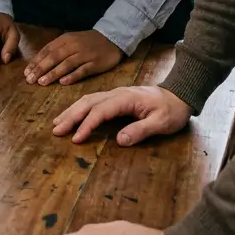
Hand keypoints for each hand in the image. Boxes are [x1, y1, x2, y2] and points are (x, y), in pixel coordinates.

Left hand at [24, 30, 121, 86]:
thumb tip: (38, 62)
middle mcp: (73, 46)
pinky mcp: (95, 63)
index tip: (26, 72)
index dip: (36, 62)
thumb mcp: (70, 41)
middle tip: (30, 80)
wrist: (112, 38)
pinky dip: (72, 76)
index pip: (47, 50)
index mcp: (65, 39)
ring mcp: (85, 55)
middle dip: (40, 69)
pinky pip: (82, 70)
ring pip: (66, 64)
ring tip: (42, 82)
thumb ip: (56, 50)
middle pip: (54, 57)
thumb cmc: (87, 42)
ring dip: (53, 73)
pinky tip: (63, 82)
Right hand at [52, 84, 190, 144]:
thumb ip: (140, 130)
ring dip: (71, 111)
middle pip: (88, 102)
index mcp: (125, 99)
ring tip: (57, 122)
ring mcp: (114, 94)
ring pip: (87, 99)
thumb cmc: (171, 110)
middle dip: (71, 116)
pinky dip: (79, 108)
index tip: (75, 138)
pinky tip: (72, 114)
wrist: (179, 94)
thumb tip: (119, 140)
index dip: (87, 124)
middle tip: (56, 130)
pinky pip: (92, 101)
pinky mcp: (115, 97)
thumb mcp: (161, 123)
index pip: (100, 111)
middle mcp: (116, 93)